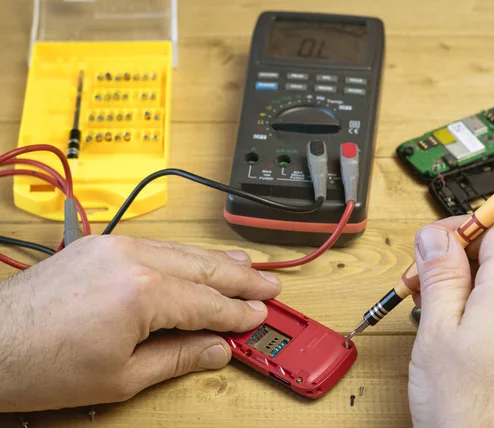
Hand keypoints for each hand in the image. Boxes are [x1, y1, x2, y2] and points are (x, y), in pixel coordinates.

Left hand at [0, 235, 280, 411]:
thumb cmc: (42, 366)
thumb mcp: (123, 376)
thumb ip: (179, 357)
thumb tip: (217, 350)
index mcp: (144, 293)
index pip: (208, 302)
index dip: (238, 313)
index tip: (260, 316)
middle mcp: (133, 258)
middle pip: (204, 267)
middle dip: (241, 279)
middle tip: (271, 285)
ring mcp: (116, 245)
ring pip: (183, 250)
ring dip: (218, 261)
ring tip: (248, 268)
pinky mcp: (101, 244)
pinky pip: (157, 245)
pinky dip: (185, 255)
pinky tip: (199, 260)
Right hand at [407, 219, 493, 427]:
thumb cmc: (465, 404)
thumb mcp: (438, 328)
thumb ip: (440, 274)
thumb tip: (436, 234)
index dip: (462, 228)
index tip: (432, 243)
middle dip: (454, 258)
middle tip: (419, 282)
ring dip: (461, 282)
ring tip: (429, 308)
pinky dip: (476, 303)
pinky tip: (451, 326)